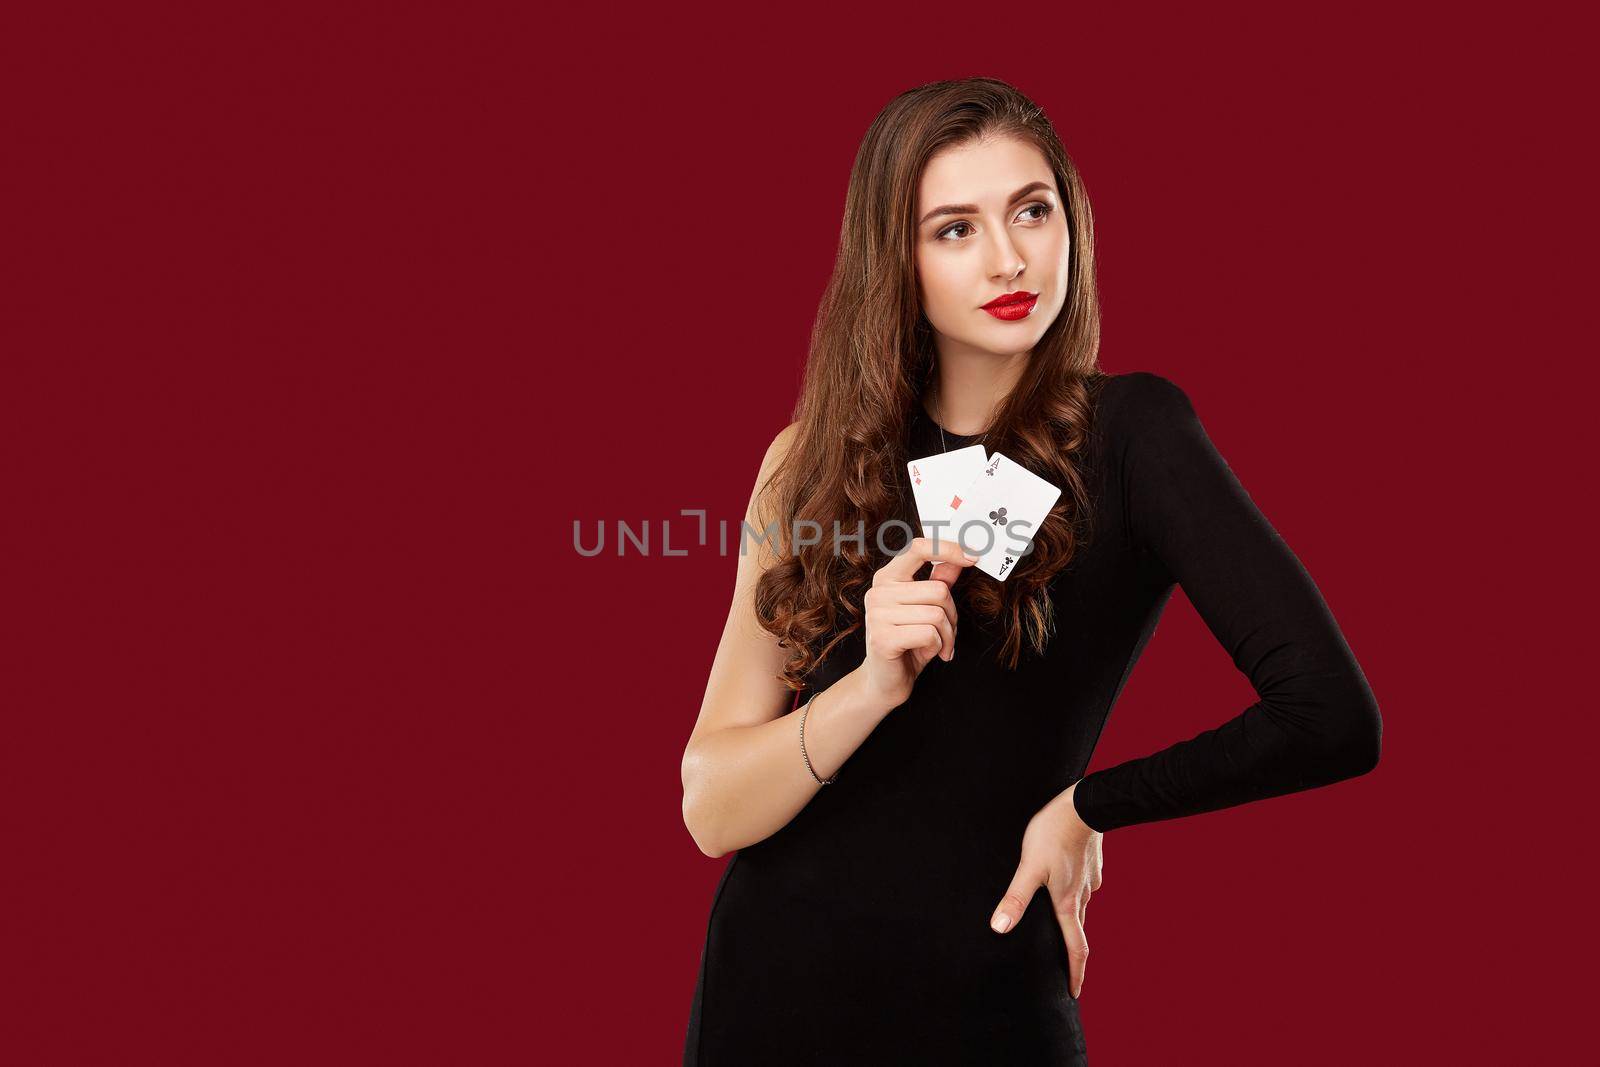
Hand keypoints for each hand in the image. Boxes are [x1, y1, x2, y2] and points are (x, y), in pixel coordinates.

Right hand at [860, 536, 977, 709]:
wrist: (885, 681)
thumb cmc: (908, 643)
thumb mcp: (927, 609)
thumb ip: (940, 581)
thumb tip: (962, 558)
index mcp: (887, 578)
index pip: (918, 548)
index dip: (949, 550)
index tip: (974, 557)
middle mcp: (878, 592)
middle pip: (939, 590)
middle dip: (952, 616)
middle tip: (946, 633)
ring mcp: (877, 614)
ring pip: (937, 613)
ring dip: (947, 635)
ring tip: (938, 646)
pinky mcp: (882, 638)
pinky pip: (929, 633)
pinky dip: (937, 646)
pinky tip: (927, 653)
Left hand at [989, 781, 1103, 998]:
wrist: (1084, 805)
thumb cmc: (1053, 834)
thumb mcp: (1028, 867)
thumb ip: (1015, 898)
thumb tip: (998, 929)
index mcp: (1068, 903)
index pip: (1076, 948)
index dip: (1075, 973)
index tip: (1073, 992)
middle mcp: (1083, 896)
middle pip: (1078, 931)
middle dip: (1072, 952)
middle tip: (1065, 967)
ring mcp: (1090, 880)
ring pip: (1081, 908)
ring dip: (1072, 922)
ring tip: (1061, 928)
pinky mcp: (1091, 864)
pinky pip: (1083, 887)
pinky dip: (1075, 896)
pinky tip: (1065, 888)